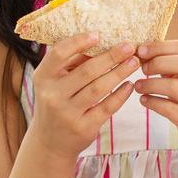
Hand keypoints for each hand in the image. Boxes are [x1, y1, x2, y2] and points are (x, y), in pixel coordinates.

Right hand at [28, 33, 140, 159]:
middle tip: (130, 47)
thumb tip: (104, 43)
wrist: (50, 142)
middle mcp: (52, 95)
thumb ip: (73, 63)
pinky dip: (120, 94)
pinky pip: (106, 107)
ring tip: (134, 62)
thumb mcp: (56, 82)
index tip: (98, 34)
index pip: (58, 53)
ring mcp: (66, 113)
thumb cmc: (58, 102)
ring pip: (99, 88)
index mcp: (43, 77)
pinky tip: (130, 85)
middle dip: (112, 56)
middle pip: (87, 71)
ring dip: (120, 72)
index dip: (78, 42)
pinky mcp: (83, 127)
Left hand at [135, 41, 177, 158]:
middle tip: (141, 68)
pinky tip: (144, 100)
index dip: (159, 47)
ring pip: (174, 86)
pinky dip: (152, 102)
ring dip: (150, 84)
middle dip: (156, 63)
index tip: (141, 50)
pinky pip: (169, 109)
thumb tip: (146, 51)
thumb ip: (176, 65)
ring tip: (138, 86)